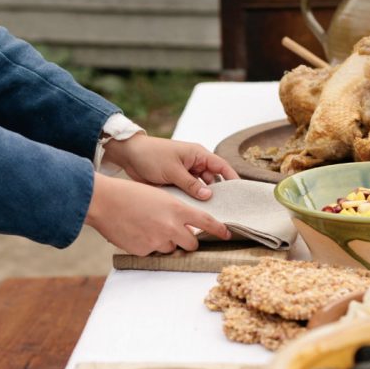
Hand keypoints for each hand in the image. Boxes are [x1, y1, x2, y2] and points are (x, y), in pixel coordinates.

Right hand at [85, 173, 230, 255]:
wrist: (105, 202)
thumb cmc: (130, 194)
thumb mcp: (160, 195)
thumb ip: (176, 210)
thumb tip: (185, 225)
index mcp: (177, 209)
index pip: (206, 222)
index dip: (219, 230)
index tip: (227, 234)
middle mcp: (170, 227)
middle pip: (191, 243)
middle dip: (188, 240)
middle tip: (177, 232)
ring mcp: (157, 241)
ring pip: (170, 247)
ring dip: (165, 241)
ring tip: (148, 226)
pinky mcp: (143, 250)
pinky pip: (152, 251)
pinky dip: (148, 244)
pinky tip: (136, 231)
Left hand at [103, 134, 238, 200]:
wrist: (129, 156)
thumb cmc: (151, 156)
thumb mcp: (173, 170)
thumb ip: (191, 184)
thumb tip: (209, 196)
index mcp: (198, 155)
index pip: (222, 166)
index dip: (232, 178)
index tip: (240, 193)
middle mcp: (195, 164)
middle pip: (214, 180)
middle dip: (218, 194)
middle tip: (225, 210)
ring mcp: (186, 174)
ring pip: (201, 189)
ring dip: (204, 199)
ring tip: (210, 214)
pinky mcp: (177, 183)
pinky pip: (189, 193)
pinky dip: (192, 201)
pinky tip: (195, 212)